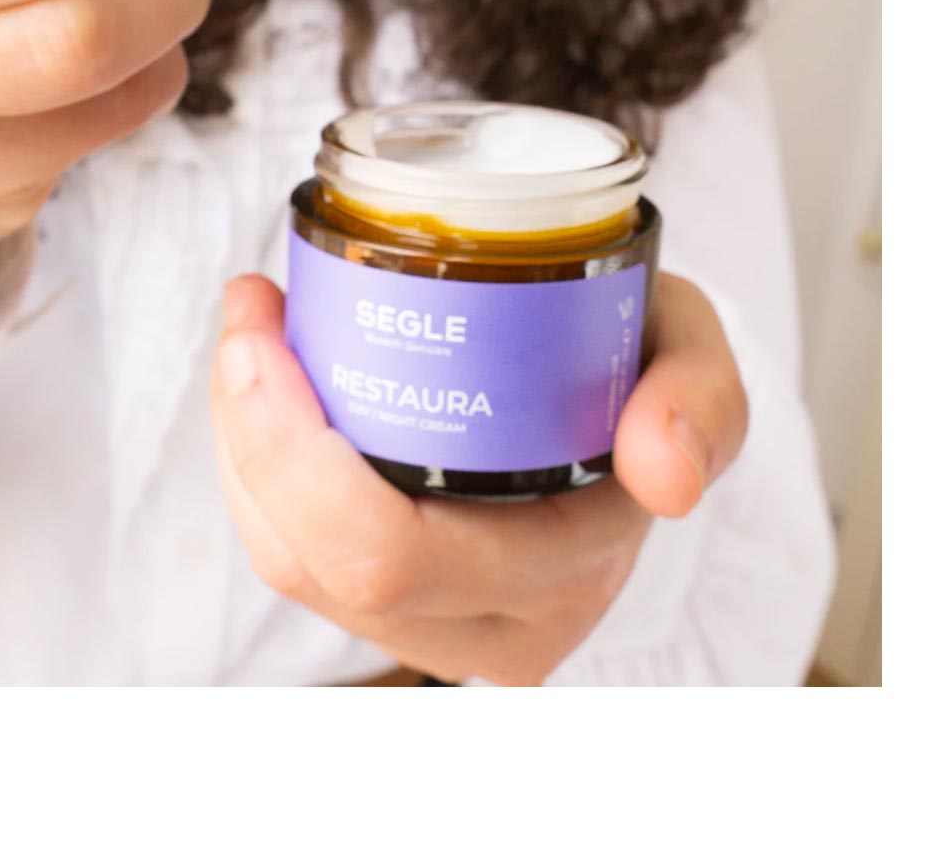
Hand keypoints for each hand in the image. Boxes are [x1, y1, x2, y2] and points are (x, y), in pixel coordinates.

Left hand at [209, 272, 747, 685]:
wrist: (626, 413)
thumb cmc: (638, 370)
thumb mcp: (690, 352)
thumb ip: (703, 398)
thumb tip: (662, 471)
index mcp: (558, 578)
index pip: (393, 553)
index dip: (293, 452)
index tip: (265, 330)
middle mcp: (486, 627)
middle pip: (315, 562)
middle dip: (247, 431)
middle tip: (247, 316)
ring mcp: (429, 622)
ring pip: (286, 558)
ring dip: (241, 440)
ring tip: (250, 329)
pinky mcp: (387, 596)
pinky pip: (289, 547)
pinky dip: (256, 461)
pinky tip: (263, 380)